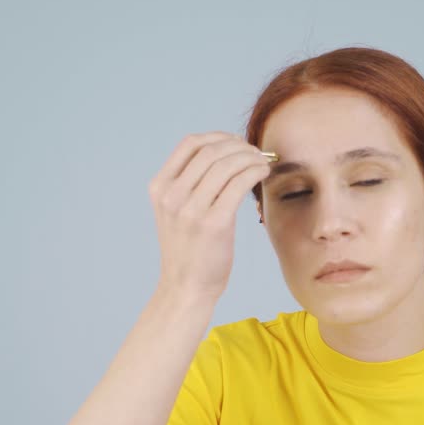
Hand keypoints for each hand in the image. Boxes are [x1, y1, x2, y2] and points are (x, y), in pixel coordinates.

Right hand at [148, 131, 272, 300]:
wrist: (186, 288)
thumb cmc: (188, 251)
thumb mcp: (176, 212)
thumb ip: (189, 185)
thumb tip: (224, 155)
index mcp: (160, 188)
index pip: (190, 144)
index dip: (218, 136)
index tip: (236, 142)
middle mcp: (172, 195)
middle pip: (211, 151)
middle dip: (239, 146)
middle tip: (256, 153)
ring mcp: (190, 210)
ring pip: (227, 164)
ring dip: (250, 157)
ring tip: (262, 162)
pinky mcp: (213, 224)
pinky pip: (238, 184)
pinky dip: (255, 172)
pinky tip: (263, 173)